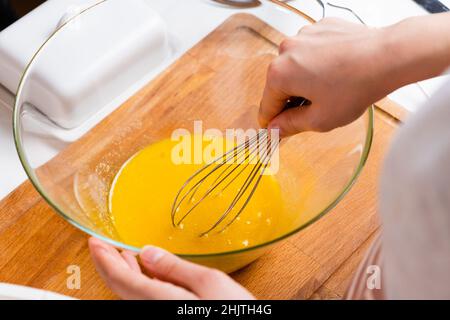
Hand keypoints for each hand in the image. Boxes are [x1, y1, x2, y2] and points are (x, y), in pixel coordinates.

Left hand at [89, 237, 254, 299]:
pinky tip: (144, 271)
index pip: (120, 277)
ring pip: (129, 293)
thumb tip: (148, 253)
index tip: (94, 242)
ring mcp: (157, 313)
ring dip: (122, 271)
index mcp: (158, 300)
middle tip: (100, 244)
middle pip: (119, 287)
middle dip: (107, 263)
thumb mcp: (208, 282)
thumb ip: (174, 268)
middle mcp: (151, 310)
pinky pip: (142, 297)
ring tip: (119, 253)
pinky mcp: (166, 313)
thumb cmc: (230, 312)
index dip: (103, 258)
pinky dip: (137, 280)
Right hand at [259, 15, 449, 136]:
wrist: (388, 56)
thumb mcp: (320, 119)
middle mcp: (286, 50)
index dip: (273, 121)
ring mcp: (303, 35)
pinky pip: (311, 51)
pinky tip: (337, 71)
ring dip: (306, 79)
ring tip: (331, 88)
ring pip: (296, 66)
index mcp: (279, 74)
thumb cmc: (356, 86)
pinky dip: (319, 62)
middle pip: (280, 84)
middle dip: (293, 98)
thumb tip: (275, 128)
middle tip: (315, 110)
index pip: (267, 105)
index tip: (277, 128)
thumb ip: (291, 125)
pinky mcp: (320, 27)